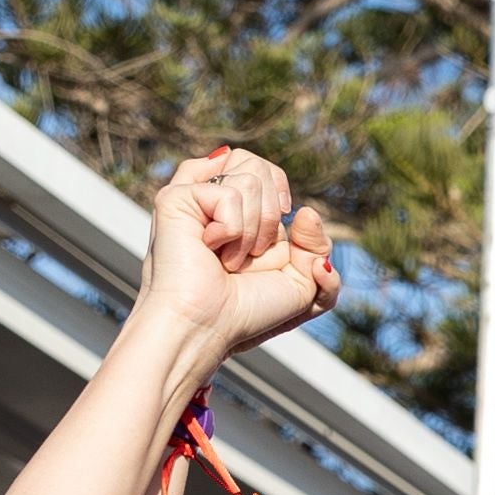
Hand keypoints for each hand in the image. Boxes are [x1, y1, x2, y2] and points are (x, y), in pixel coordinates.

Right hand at [136, 148, 335, 358]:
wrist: (208, 329)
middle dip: (272, 218)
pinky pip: (228, 192)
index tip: (276, 235)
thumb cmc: (248, 313)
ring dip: (252, 231)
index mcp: (235, 213)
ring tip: (227, 259)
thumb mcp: (304, 284)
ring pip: (249, 175)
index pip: (267, 172)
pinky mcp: (175, 199)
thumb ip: (319, 248)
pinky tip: (210, 250)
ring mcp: (193, 197)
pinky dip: (233, 231)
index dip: (280, 195)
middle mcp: (211, 201)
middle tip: (248, 256)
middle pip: (258, 164)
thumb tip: (305, 211)